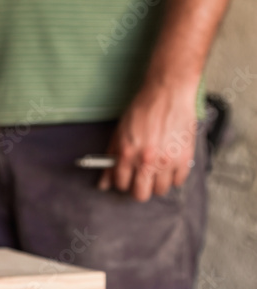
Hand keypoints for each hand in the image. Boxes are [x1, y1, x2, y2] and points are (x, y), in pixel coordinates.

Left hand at [98, 80, 198, 201]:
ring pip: (160, 190)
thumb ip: (110, 159)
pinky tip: (169, 165)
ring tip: (156, 170)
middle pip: (141, 194)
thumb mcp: (119, 133)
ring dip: (156, 183)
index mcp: (127, 154)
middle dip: (138, 188)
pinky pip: (179, 181)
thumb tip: (103, 183)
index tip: (126, 177)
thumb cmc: (142, 111)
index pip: (121, 184)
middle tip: (141, 179)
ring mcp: (167, 161)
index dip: (122, 182)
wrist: (167, 94)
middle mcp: (147, 161)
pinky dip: (174, 177)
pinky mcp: (185, 158)